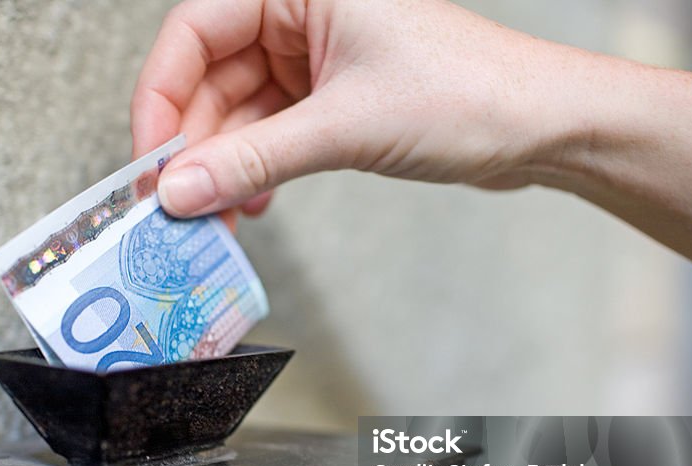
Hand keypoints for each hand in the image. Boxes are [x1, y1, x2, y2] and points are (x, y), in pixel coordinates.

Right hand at [131, 0, 570, 217]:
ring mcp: (316, 56)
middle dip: (193, 146)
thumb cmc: (470, 93)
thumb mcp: (346, 126)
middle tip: (176, 206)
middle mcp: (302, 12)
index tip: (150, 161)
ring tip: (215, 219)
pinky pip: (270, 132)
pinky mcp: (331, 96)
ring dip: (223, 168)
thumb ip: (253, 160)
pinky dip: (256, 169)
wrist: (541, 126)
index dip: (161, 98)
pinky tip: (253, 203)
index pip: (195, 31)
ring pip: (239, 112)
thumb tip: (179, 191)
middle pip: (211, 77)